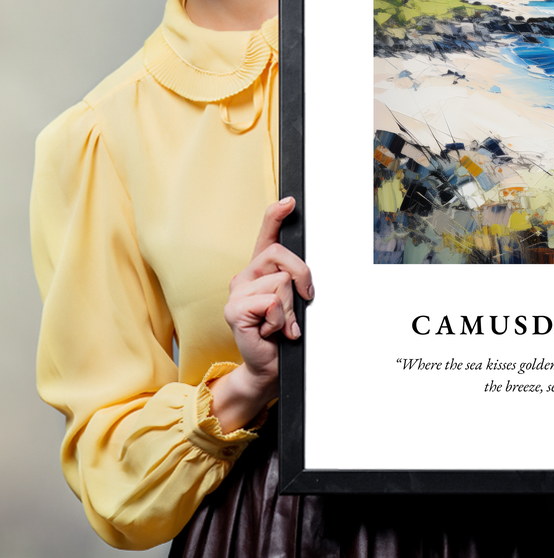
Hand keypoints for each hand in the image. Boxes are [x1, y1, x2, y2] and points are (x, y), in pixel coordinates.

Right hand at [209, 197, 313, 431]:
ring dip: (290, 308)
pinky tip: (271, 331)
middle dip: (302, 277)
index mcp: (260, 271)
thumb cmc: (283, 333)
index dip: (276, 215)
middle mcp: (245, 276)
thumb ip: (295, 282)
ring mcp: (236, 292)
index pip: (266, 235)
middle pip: (281, 255)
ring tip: (281, 324)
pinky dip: (280, 320)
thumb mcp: (294, 302)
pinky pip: (271, 302)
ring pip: (281, 282)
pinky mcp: (234, 310)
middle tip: (302, 301)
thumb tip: (304, 274)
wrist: (269, 366)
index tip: (290, 201)